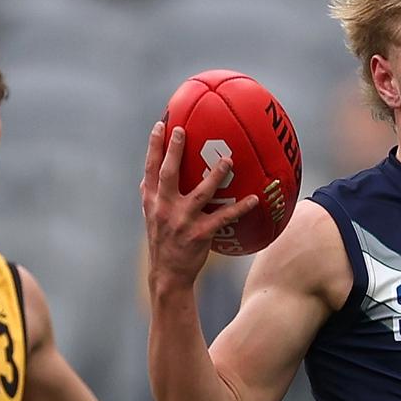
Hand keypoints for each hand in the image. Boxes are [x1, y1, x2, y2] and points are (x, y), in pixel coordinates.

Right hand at [140, 121, 258, 288]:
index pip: (150, 169)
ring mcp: (181, 221)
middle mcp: (164, 208)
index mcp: (152, 202)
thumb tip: (147, 177)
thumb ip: (150, 196)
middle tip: (184, 130)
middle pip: (169, 174)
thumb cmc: (162, 242)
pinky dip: (240, 207)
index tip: (161, 125)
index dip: (154, 147)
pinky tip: (254, 198)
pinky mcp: (199, 234)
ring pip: (200, 193)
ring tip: (228, 160)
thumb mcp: (150, 217)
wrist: (168, 274)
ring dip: (215, 175)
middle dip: (175, 151)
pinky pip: (223, 217)